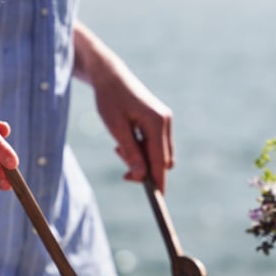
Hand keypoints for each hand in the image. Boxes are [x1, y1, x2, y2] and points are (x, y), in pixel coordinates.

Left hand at [74, 23, 173, 192]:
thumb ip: (130, 152)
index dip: (158, 181)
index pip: (160, 161)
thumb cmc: (110, 100)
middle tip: (123, 167)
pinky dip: (143, 149)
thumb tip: (141, 175)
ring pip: (160, 153)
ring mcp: (164, 120)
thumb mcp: (116, 128)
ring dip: (142, 158)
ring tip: (119, 147)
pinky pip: (156, 144)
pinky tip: (126, 140)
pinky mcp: (159, 119)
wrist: (110, 76)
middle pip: (163, 160)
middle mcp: (165, 121)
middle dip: (146, 169)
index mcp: (157, 123)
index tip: (157, 200)